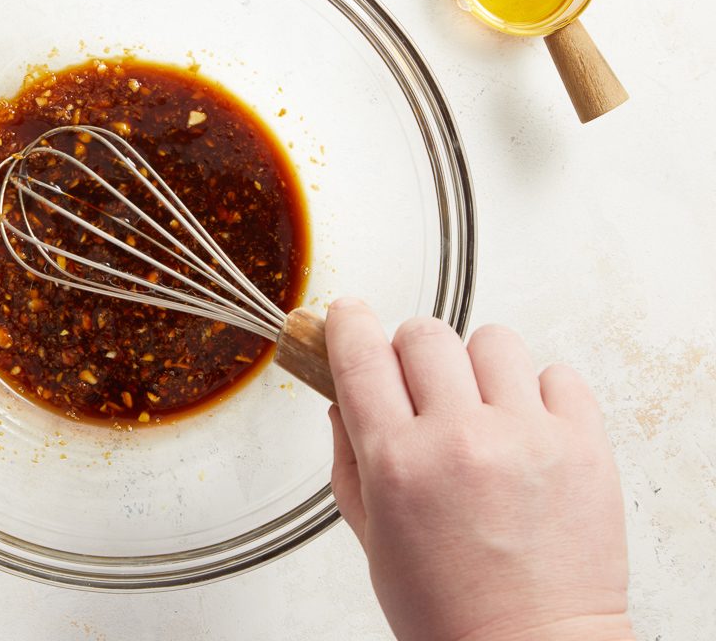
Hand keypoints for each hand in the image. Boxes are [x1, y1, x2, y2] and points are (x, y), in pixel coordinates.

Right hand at [324, 299, 631, 640]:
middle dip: (410, 350)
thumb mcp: (372, 537)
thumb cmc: (449, 610)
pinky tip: (526, 428)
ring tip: (482, 407)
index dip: (346, 323)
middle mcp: (460, 439)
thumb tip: (342, 400)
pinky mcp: (583, 444)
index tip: (347, 316)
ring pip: (493, 341)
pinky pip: (558, 374)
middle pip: (425, 334)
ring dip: (477, 366)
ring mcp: (527, 437)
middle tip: (418, 382)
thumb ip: (349, 461)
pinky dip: (538, 392)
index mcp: (398, 462)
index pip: (360, 354)